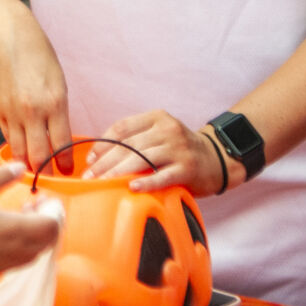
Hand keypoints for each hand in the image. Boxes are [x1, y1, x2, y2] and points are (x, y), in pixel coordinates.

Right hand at [0, 13, 74, 175]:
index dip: (65, 164)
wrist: (3, 36)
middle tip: (51, 180)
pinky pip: (7, 137)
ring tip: (35, 172)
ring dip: (28, 165)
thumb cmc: (34, 52)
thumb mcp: (58, 80)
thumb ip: (58, 110)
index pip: (62, 145)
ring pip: (20, 152)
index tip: (68, 171)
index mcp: (54, 102)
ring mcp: (12, 113)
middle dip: (46, 173)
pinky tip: (20, 152)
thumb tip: (59, 136)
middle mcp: (32, 111)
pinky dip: (14, 148)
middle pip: (39, 156)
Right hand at [0, 161, 61, 284]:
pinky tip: (8, 229)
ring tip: (22, 213)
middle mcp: (16, 251)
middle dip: (50, 219)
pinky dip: (27, 243)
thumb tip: (21, 167)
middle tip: (37, 201)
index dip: (54, 209)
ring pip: (39, 250)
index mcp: (14, 230)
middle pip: (51, 239)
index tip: (42, 195)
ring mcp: (8, 264)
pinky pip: (25, 258)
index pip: (53, 225)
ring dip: (38, 232)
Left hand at [86, 110, 229, 196]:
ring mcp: (178, 148)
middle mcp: (167, 130)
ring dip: (118, 172)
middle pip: (129, 145)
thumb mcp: (158, 135)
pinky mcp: (187, 168)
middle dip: (105, 162)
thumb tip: (99, 155)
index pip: (122, 128)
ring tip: (103, 183)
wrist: (216, 159)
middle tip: (90, 176)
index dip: (103, 143)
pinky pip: (163, 176)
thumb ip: (135, 139)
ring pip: (142, 159)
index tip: (90, 159)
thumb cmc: (178, 149)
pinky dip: (147, 182)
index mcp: (156, 118)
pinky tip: (132, 187)